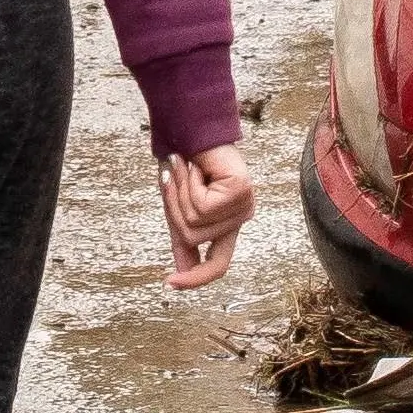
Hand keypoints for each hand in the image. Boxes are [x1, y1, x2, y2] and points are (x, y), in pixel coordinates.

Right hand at [154, 142, 256, 288]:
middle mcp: (239, 218)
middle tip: (170, 179)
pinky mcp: (241, 193)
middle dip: (173, 209)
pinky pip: (201, 206)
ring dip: (179, 193)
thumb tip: (180, 272)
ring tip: (183, 168)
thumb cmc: (185, 164)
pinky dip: (189, 184)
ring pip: (194, 223)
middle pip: (193, 240)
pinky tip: (196, 166)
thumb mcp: (177, 206)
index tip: (169, 284)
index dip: (195, 278)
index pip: (218, 264)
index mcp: (226, 225)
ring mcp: (242, 206)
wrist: (190, 129)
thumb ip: (182, 237)